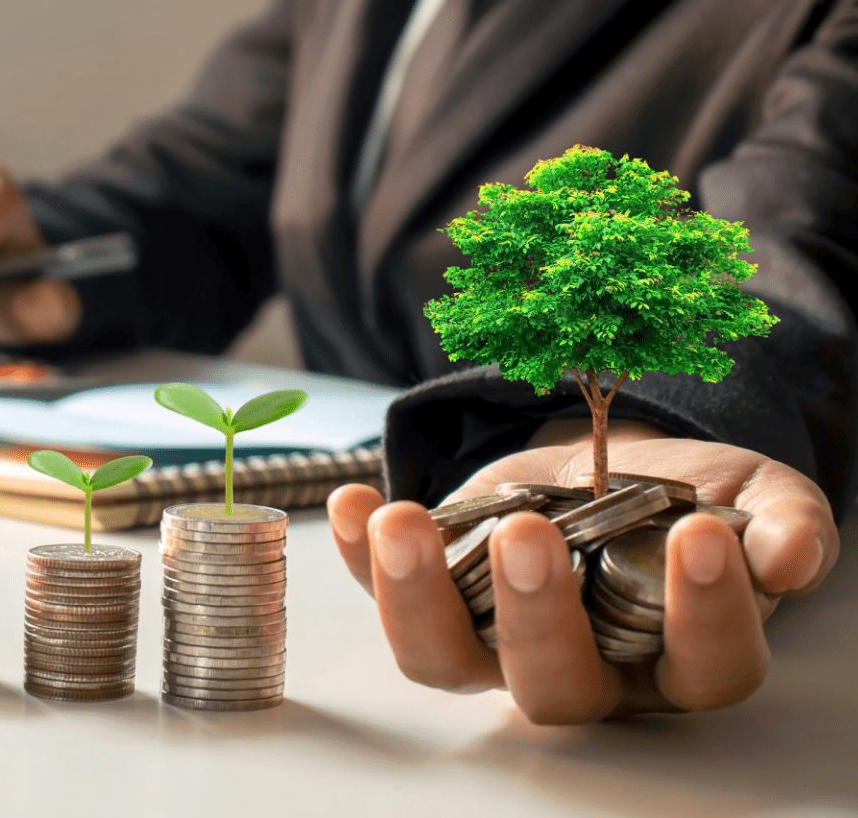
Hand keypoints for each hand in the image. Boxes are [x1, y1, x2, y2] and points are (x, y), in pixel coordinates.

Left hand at [327, 418, 838, 722]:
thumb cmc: (691, 495)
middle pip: (555, 686)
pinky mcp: (442, 590)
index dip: (706, 616)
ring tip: (402, 524)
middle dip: (536, 616)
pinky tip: (354, 505)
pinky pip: (388, 592)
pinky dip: (360, 556)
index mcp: (673, 654)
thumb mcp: (754, 496)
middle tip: (531, 534)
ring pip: (449, 658)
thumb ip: (784, 524)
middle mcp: (582, 665)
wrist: (615, 462)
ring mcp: (498, 635)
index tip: (702, 538)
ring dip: (416, 597)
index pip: (702, 666)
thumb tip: (793, 553)